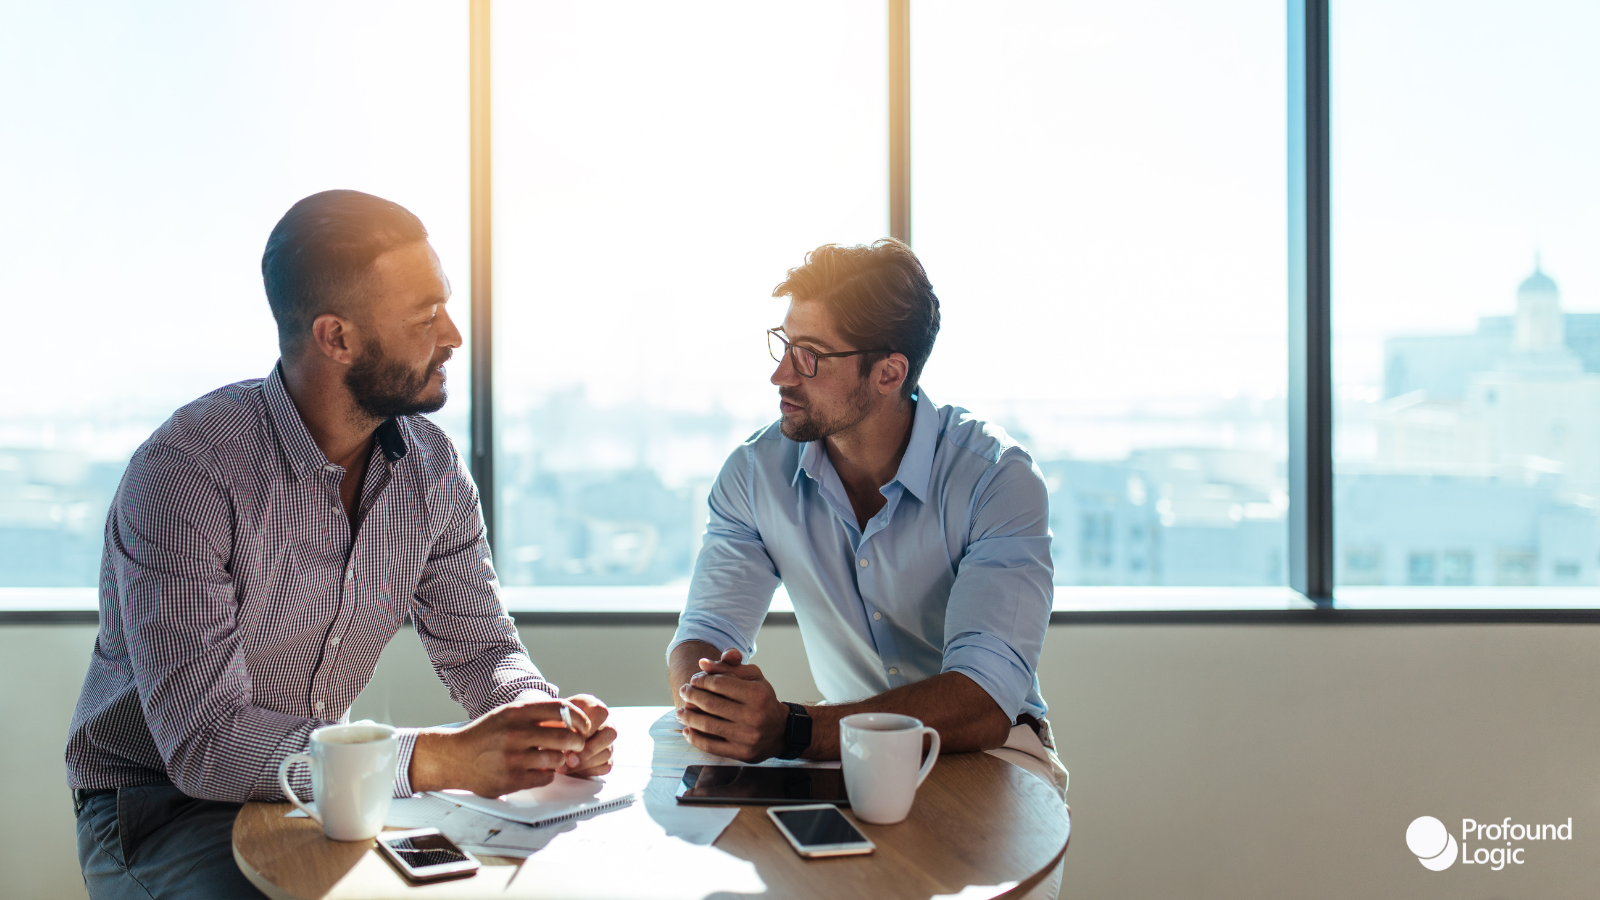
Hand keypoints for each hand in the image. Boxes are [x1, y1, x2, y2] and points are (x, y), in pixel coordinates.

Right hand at [410, 697, 588, 796]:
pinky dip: (547, 774)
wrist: (454, 757)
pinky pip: (545, 777)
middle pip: (565, 736)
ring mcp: (513, 757)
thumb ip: (535, 714)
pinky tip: (538, 770)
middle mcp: (515, 733)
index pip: (560, 709)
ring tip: (553, 758)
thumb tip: (571, 717)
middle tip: (577, 745)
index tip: (584, 725)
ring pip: (557, 758)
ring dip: (560, 759)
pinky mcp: (511, 779)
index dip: (578, 718)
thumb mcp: (507, 715)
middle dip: (577, 742)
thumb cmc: (485, 735)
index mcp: (516, 712)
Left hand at [559, 694, 616, 777]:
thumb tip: (560, 743)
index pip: (600, 713)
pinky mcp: (606, 757)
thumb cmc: (552, 724)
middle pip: (609, 733)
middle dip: (588, 750)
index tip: (572, 737)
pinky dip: (588, 770)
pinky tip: (572, 769)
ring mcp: (606, 740)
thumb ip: (556, 726)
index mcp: (592, 706)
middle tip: (569, 759)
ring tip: (564, 767)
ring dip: (584, 763)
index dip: (588, 727)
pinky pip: (604, 766)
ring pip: (606, 752)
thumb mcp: (551, 718)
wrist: (551, 734)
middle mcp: (604, 722)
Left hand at [676, 648, 790, 761]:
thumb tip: (702, 663)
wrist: (781, 731)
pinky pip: (711, 746)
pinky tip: (687, 730)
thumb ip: (729, 667)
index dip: (701, 680)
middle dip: (691, 696)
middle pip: (710, 704)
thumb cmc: (763, 699)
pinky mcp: (741, 753)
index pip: (719, 683)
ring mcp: (747, 737)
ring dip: (688, 717)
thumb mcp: (753, 677)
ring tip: (680, 712)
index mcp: (757, 694)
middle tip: (683, 692)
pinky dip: (695, 738)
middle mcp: (753, 716)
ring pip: (708, 725)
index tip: (694, 680)